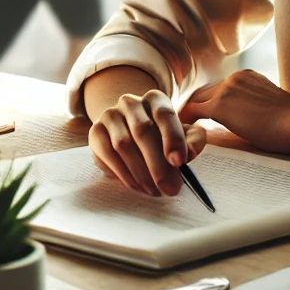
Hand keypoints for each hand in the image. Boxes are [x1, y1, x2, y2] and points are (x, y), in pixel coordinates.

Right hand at [88, 89, 207, 196]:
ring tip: (154, 191)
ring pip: (123, 144)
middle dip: (158, 164)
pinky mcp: (95, 131)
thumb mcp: (183, 135)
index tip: (179, 162)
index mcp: (154, 99)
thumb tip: (189, 153)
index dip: (173, 138)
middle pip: (142, 131)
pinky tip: (136, 186)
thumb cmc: (161, 136)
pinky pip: (107, 154)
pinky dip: (123, 174)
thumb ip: (193, 140)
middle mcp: (130, 102)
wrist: (129, 134)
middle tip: (170, 188)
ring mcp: (110, 115)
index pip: (164, 114)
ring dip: (140, 172)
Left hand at [179, 69, 289, 150]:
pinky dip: (187, 119)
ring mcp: (226, 89)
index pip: (220, 86)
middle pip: (205, 90)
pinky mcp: (220, 105)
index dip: (210, 99)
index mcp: (248, 76)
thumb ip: (255, 104)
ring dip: (190, 112)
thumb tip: (250, 117)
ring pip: (198, 99)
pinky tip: (183, 130)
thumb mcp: (272, 105)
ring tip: (181, 126)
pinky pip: (194, 111)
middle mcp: (235, 77)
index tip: (204, 111)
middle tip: (186, 118)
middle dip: (196, 104)